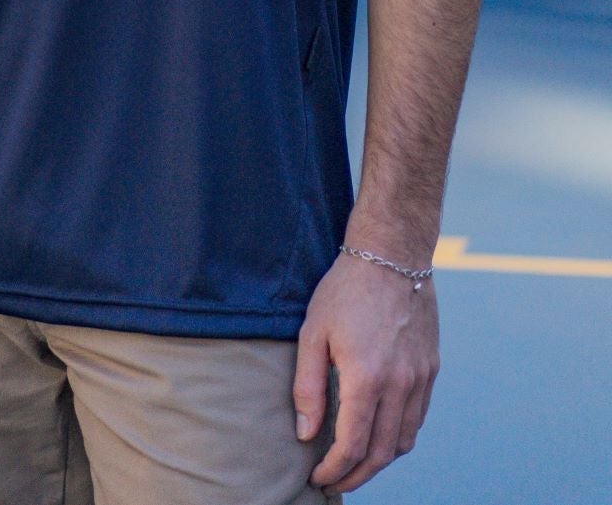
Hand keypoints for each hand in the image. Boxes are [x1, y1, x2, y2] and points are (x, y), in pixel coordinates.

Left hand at [295, 250, 438, 493]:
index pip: (352, 445)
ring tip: (355, 465)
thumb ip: (308, 387)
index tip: (319, 477)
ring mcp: (420, 379)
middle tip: (336, 482)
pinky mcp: (431, 370)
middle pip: (381, 454)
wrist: (392, 255)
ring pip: (403, 441)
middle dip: (357, 476)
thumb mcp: (313, 332)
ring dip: (379, 462)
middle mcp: (399, 386)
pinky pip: (417, 419)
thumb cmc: (345, 290)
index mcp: (366, 378)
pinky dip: (398, 438)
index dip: (334, 469)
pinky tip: (380, 436)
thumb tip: (306, 434)